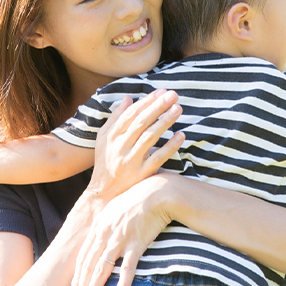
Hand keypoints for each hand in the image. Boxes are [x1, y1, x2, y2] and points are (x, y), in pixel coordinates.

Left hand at [71, 176, 172, 285]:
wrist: (158, 192)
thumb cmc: (138, 199)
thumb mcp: (114, 208)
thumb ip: (105, 224)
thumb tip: (99, 237)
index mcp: (98, 226)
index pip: (83, 257)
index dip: (78, 276)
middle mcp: (105, 234)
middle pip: (89, 266)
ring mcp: (120, 239)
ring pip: (102, 270)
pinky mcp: (137, 243)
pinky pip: (127, 267)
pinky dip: (122, 283)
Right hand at [86, 88, 185, 202]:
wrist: (104, 194)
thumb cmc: (106, 163)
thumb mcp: (104, 139)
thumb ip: (115, 118)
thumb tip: (128, 98)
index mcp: (112, 136)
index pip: (131, 114)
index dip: (146, 101)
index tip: (161, 91)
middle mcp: (120, 146)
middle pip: (141, 122)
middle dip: (157, 107)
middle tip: (173, 95)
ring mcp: (131, 160)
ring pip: (150, 137)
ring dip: (164, 122)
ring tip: (178, 108)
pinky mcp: (142, 174)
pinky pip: (158, 157)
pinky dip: (170, 146)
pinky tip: (181, 135)